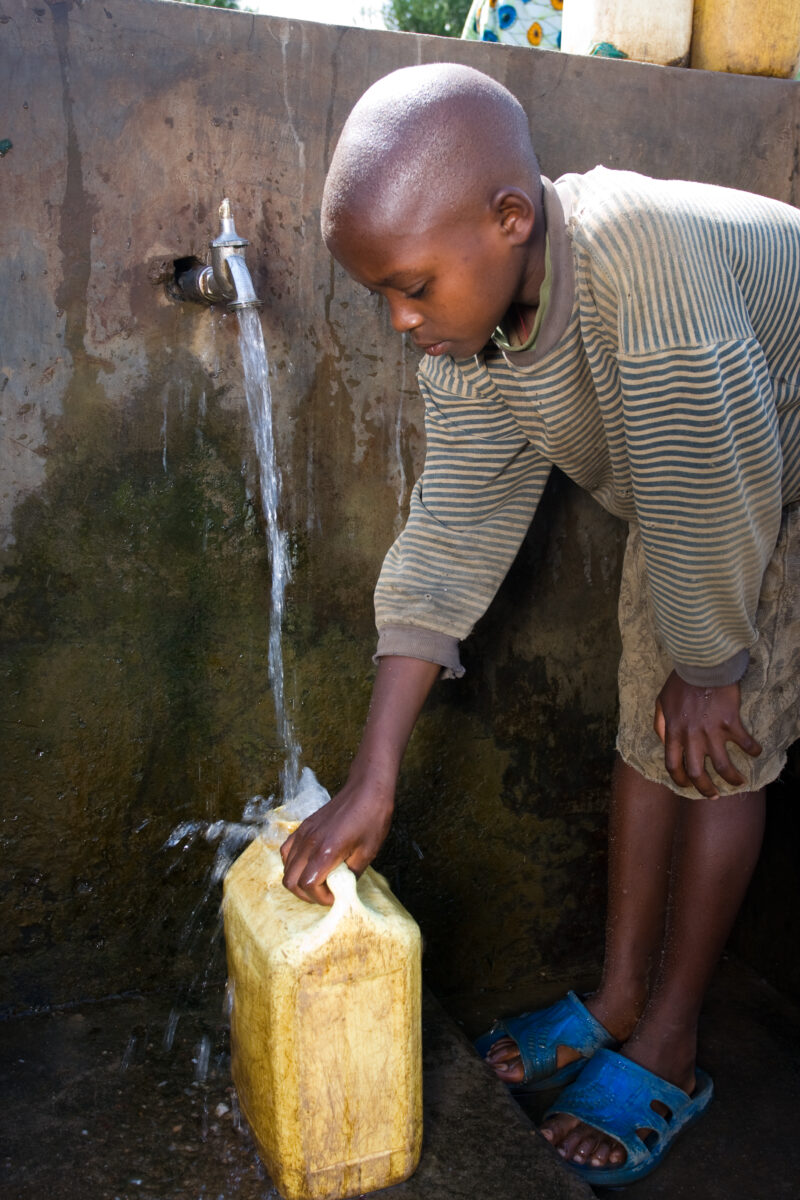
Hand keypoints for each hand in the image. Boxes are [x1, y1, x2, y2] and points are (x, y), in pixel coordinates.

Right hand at [280, 774, 394, 905]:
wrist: (367, 789)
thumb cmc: (372, 819)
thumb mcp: (368, 853)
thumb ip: (351, 875)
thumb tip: (342, 890)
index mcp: (327, 850)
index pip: (308, 885)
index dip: (320, 898)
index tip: (335, 897)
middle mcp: (310, 842)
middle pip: (290, 880)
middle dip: (306, 894)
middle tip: (325, 893)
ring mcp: (303, 833)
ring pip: (285, 867)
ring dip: (298, 880)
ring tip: (318, 881)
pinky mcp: (303, 827)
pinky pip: (287, 851)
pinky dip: (293, 864)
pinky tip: (309, 864)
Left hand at [653, 670, 761, 797]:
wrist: (702, 663)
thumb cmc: (680, 681)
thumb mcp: (661, 701)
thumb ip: (660, 723)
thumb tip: (663, 741)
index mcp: (674, 732)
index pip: (673, 765)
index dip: (679, 780)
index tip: (687, 786)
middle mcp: (692, 736)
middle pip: (697, 773)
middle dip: (705, 789)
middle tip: (713, 795)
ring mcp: (712, 731)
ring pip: (722, 765)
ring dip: (731, 778)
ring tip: (738, 782)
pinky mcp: (730, 722)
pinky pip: (744, 743)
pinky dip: (752, 750)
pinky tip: (756, 752)